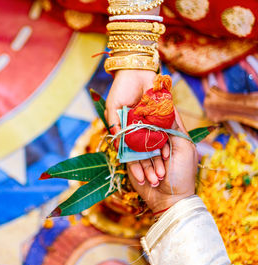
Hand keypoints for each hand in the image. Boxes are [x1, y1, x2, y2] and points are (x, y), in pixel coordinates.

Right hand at [106, 69, 165, 185]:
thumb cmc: (121, 88)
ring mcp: (151, 123)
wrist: (135, 69)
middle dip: (148, 167)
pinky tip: (166, 158)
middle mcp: (139, 127)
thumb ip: (114, 124)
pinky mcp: (162, 117)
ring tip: (160, 176)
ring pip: (154, 145)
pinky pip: (163, 132)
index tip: (139, 178)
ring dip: (157, 161)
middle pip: (144, 151)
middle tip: (152, 182)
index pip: (130, 151)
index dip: (134, 165)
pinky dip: (164, 145)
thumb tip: (116, 143)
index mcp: (127, 127)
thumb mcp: (112, 109)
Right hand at [128, 112, 196, 214]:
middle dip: (152, 146)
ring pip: (137, 146)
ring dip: (148, 164)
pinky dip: (139, 171)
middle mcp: (155, 141)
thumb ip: (175, 127)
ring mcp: (143, 151)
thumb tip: (169, 106)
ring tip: (159, 176)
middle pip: (145, 131)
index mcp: (170, 136)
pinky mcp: (133, 162)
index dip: (158, 122)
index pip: (160, 120)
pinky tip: (147, 179)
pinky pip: (131, 160)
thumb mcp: (184, 148)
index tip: (155, 122)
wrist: (170, 199)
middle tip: (162, 158)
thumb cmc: (182, 174)